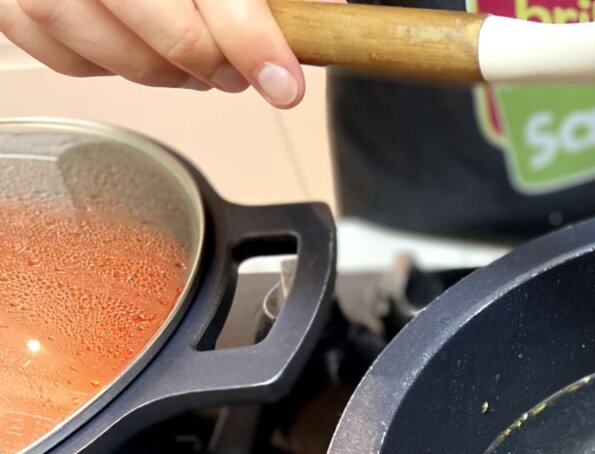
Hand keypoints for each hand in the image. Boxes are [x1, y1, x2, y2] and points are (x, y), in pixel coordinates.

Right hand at [0, 0, 337, 107]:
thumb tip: (324, 16)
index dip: (248, 37)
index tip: (282, 80)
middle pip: (147, 19)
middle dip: (202, 59)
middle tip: (238, 71)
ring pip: (91, 39)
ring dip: (156, 68)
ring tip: (195, 64)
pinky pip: (52, 46)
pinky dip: (100, 61)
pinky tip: (137, 49)